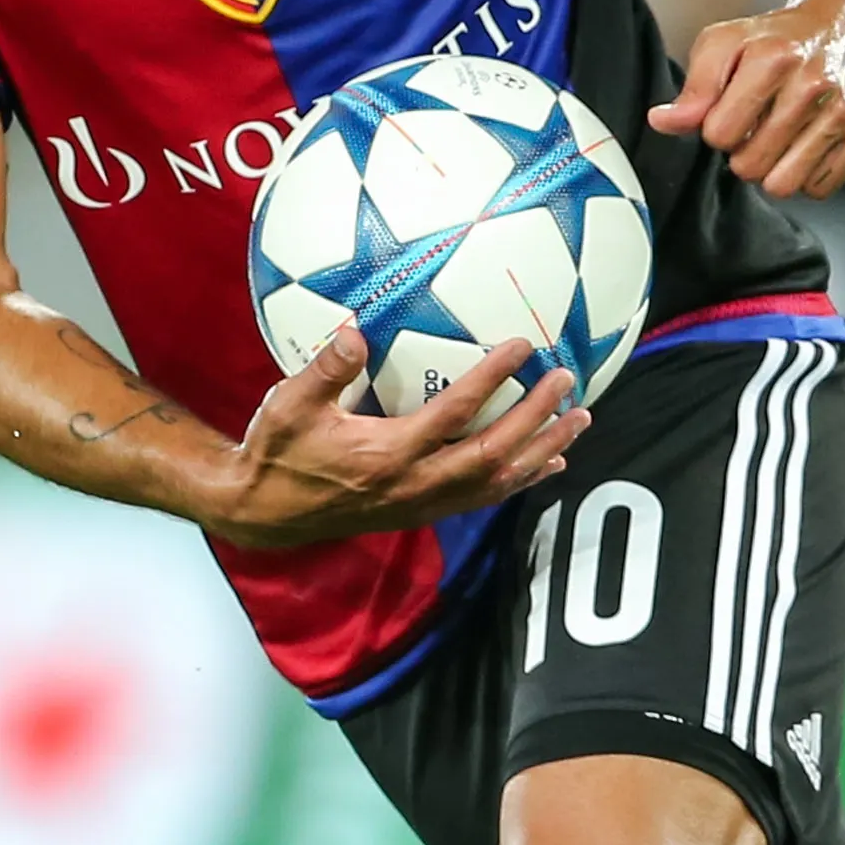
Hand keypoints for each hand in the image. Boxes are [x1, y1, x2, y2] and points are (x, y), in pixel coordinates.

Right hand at [209, 333, 585, 549]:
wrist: (267, 512)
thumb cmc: (277, 451)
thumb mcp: (290, 405)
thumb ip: (326, 369)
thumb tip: (357, 331)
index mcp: (387, 453)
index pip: (454, 412)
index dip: (493, 378)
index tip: (522, 347)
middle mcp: (415, 483)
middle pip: (493, 452)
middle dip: (536, 418)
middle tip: (567, 383)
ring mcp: (422, 503)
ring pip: (497, 481)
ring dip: (541, 451)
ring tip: (577, 421)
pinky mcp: (421, 513)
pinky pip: (483, 497)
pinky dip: (520, 479)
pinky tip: (546, 463)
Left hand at [649, 0, 844, 199]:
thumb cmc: (777, 38)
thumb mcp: (724, 44)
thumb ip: (693, 87)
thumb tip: (661, 122)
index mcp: (773, 59)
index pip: (718, 135)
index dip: (716, 128)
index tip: (730, 111)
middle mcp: (815, 85)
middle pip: (749, 166)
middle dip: (742, 151)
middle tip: (757, 125)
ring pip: (784, 185)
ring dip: (772, 169)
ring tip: (779, 138)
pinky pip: (819, 189)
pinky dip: (807, 174)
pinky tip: (807, 144)